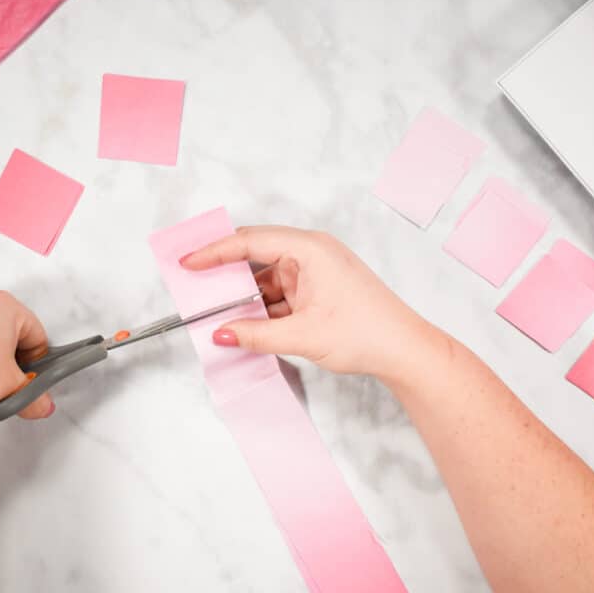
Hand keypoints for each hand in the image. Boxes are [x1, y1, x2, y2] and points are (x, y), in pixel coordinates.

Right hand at [181, 226, 431, 379]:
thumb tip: (222, 333)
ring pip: (267, 279)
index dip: (215, 252)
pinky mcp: (318, 291)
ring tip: (219, 314)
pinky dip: (263, 308)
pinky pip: (281, 294)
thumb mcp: (303, 335)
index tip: (188, 262)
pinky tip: (247, 325)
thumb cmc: (369, 331)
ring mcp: (316, 272)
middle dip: (227, 274)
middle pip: (256, 256)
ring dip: (246, 298)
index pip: (250, 242)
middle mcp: (312, 253)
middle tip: (196, 285)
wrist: (405, 351)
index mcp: (310, 249)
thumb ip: (255, 334)